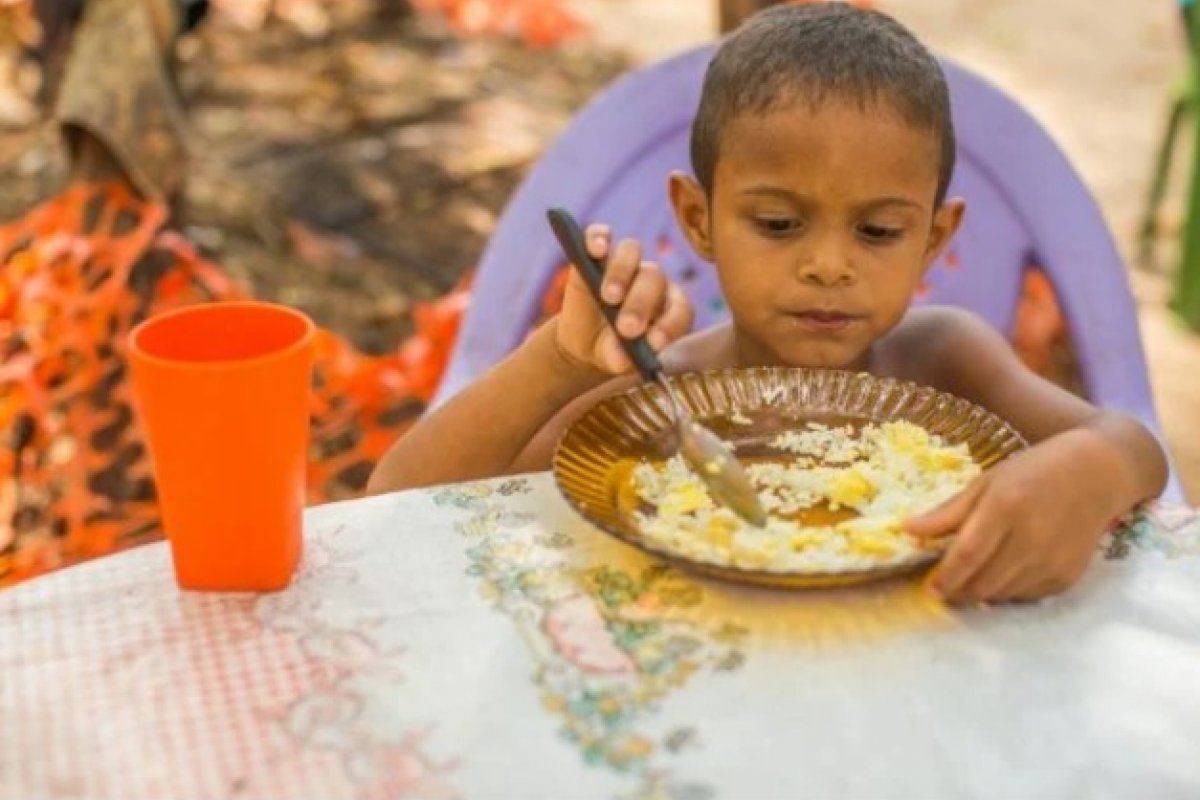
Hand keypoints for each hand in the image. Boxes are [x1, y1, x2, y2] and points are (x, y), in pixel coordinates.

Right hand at [554, 224, 694, 374]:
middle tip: (627, 329)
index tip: (654, 344)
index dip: (670, 325)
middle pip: (653, 277)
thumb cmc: (612, 349)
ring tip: (608, 298)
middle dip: (640, 303)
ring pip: (632, 250)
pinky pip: (600, 233)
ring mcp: (624, 262)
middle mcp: (651, 280)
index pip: (680, 309)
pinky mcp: (595, 252)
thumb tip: (620, 358)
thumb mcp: (615, 359)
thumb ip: (620, 358)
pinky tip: (595, 250)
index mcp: (669, 307)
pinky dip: (598, 237)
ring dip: (621, 272)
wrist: (586, 339)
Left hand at [907, 431, 1120, 603]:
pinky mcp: (1067, 577)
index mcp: (1005, 508)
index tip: (930, 587)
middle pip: (984, 583)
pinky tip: (1004, 572)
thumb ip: (948, 511)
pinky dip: (1008, 591)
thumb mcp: (986, 482)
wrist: (1096, 474)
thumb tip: (908, 530)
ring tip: (974, 576)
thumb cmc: (1033, 472)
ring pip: (1003, 595)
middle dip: (958, 591)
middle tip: (945, 586)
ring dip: (981, 593)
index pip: (968, 555)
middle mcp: (1031, 539)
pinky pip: (1027, 597)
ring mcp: (1052, 561)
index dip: (946, 577)